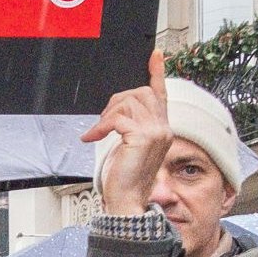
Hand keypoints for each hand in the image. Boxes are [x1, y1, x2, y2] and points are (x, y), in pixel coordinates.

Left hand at [80, 48, 174, 217]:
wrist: (126, 201)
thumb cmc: (125, 178)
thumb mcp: (129, 146)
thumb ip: (130, 125)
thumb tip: (117, 110)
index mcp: (162, 129)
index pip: (160, 95)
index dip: (157, 73)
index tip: (156, 54)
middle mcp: (164, 128)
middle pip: (139, 93)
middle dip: (116, 101)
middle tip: (102, 121)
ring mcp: (156, 131)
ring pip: (128, 102)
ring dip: (107, 115)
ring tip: (98, 132)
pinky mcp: (143, 137)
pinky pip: (117, 118)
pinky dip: (101, 126)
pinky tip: (93, 138)